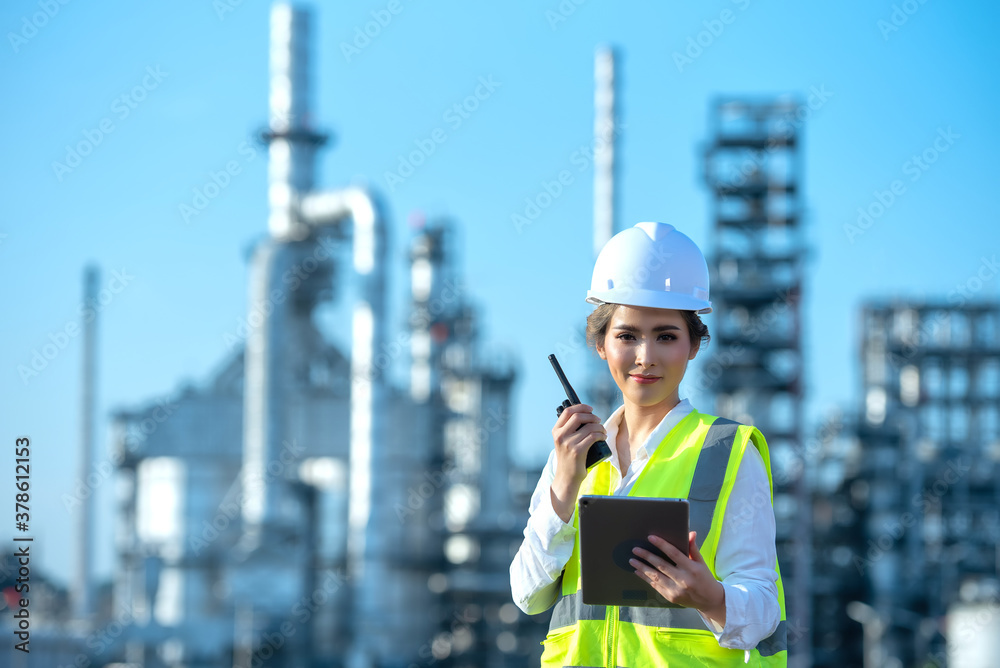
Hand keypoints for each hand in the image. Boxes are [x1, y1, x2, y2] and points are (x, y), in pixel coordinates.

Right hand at [549, 404, 606, 522]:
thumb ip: (570, 429)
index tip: (590, 408)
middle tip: (598, 420)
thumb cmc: (569, 458)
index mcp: (556, 431)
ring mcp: (568, 444)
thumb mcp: (564, 441)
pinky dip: (601, 434)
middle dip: (592, 416)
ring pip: (589, 427)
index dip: (581, 407)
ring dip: (599, 426)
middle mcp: (560, 436)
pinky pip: (593, 436)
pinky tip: (603, 437)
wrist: (567, 477)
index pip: (567, 411)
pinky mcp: (577, 451)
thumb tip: (587, 414)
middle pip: (578, 416)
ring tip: (602, 431)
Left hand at [629, 531, 726, 627]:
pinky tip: (638, 572)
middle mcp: (683, 580)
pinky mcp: (671, 597)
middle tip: (635, 549)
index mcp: (692, 569)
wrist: (710, 600)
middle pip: (661, 565)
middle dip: (646, 556)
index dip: (661, 545)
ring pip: (655, 577)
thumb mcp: (701, 562)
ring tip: (632, 560)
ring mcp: (676, 590)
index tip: (650, 537)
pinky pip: (655, 586)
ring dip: (642, 568)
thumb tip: (690, 533)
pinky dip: (646, 578)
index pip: (674, 554)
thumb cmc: (704, 578)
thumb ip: (693, 548)